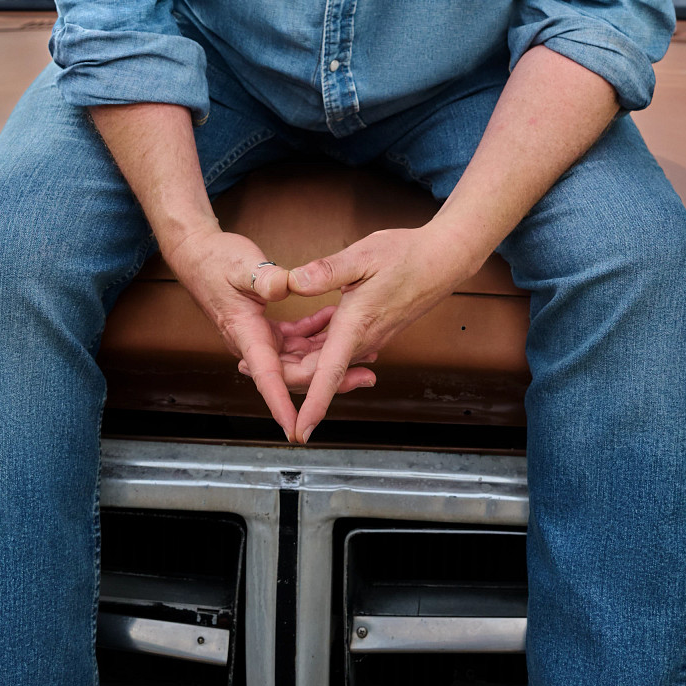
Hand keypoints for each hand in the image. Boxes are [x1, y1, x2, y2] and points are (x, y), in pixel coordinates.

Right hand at [162, 221, 376, 440]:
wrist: (197, 254)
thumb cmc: (214, 261)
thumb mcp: (242, 266)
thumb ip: (265, 278)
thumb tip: (288, 286)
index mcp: (246, 333)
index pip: (267, 376)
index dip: (282, 404)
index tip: (297, 428)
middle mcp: (253, 342)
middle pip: (294, 372)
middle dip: (330, 378)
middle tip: (365, 375)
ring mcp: (260, 337)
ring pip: (299, 358)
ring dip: (329, 356)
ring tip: (364, 353)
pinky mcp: (265, 326)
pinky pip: (295, 339)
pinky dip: (315, 333)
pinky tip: (333, 319)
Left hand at [285, 219, 481, 441]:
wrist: (442, 260)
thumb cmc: (407, 255)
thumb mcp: (363, 254)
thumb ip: (326, 270)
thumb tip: (294, 281)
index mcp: (356, 324)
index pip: (329, 374)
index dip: (313, 406)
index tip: (299, 431)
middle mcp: (363, 338)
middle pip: (318, 372)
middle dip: (284, 374)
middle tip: (243, 365)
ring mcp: (369, 336)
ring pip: (327, 361)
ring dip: (299, 358)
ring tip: (267, 347)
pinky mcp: (372, 330)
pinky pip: (338, 348)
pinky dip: (317, 344)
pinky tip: (308, 327)